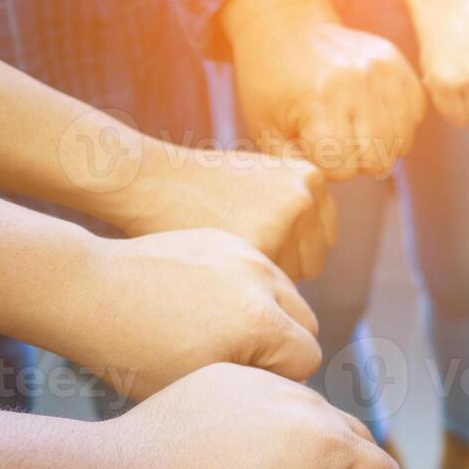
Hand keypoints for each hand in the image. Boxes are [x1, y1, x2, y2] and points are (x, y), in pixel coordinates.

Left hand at [60, 229, 320, 400]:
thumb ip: (256, 386)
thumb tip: (287, 384)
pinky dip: (248, 291)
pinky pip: (261, 272)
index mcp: (260, 322)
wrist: (86, 292)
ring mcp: (245, 253)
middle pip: (307, 324)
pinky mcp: (226, 239)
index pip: (309, 359)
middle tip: (234, 357)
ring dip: (271, 316)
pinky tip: (209, 303)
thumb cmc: (134, 352)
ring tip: (223, 330)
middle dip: (282, 345)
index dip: (277, 377)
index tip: (238, 379)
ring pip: (289, 295)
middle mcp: (262, 279)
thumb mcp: (199, 386)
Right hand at [117, 145, 336, 281]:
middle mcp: (304, 197)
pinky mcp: (263, 244)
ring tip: (229, 263)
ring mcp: (286, 220)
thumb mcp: (258, 181)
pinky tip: (222, 272)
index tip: (254, 248)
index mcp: (310, 179)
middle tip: (238, 259)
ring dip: (267, 282)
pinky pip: (271, 289)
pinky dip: (250, 289)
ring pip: (294, 280)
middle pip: (313, 263)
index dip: (288, 253)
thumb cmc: (195, 189)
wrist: (147, 180)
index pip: (321, 240)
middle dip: (280, 269)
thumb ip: (292, 208)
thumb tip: (318, 247)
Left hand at [223, 0, 425, 182]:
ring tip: (353, 125)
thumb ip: (295, 166)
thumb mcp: (266, 129)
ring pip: (401, 143)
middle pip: (378, 160)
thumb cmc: (271, 82)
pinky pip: (415, 115)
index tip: (311, 145)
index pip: (344, 170)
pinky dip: (397, 122)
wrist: (284, 24)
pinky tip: (372, 112)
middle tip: (334, 138)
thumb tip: (326, 182)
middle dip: (355, 159)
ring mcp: (382, 72)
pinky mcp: (397, 64)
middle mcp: (357, 86)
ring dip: (378, 143)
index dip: (326, 166)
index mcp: (320, 103)